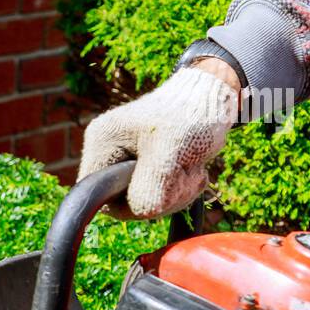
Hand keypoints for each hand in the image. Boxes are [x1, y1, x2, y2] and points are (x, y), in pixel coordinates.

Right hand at [78, 59, 240, 219]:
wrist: (214, 97)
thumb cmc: (190, 115)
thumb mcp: (170, 150)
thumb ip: (150, 185)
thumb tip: (141, 213)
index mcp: (102, 143)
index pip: (96, 193)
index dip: (127, 201)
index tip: (161, 186)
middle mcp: (108, 151)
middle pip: (121, 201)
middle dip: (159, 196)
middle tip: (186, 174)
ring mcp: (127, 159)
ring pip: (142, 201)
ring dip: (174, 193)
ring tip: (192, 169)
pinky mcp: (145, 166)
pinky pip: (156, 194)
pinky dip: (178, 189)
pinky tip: (191, 170)